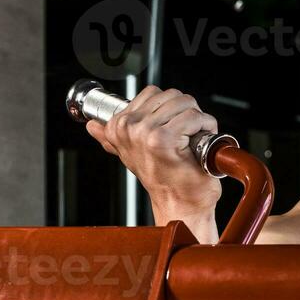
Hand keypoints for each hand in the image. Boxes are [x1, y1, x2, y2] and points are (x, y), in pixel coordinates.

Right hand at [85, 86, 221, 220]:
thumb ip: (111, 138)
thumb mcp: (131, 155)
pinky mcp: (164, 138)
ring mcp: (145, 133)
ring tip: (193, 139)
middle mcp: (128, 128)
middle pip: (171, 95)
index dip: (170, 109)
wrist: (180, 205)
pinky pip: (194, 117)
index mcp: (118, 127)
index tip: (171, 129)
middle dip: (187, 112)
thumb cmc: (163, 182)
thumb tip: (93, 126)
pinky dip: (206, 127)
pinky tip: (199, 144)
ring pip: (185, 103)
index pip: (152, 93)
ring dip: (198, 120)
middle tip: (187, 135)